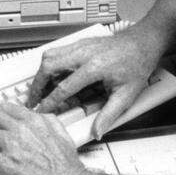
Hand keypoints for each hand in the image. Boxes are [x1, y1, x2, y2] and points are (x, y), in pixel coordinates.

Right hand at [27, 28, 165, 138]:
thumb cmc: (137, 64)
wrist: (143, 43)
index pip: (64, 87)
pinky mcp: (81, 43)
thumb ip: (109, 115)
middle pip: (49, 66)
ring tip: (39, 89)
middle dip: (37, 85)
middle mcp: (84, 53)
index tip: (42, 111)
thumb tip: (97, 131)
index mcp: (95, 67)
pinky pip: (58, 51)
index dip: (50, 102)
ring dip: (41, 73)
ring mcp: (81, 45)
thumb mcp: (127, 94)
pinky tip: (52, 76)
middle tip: (33, 100)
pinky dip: (50, 64)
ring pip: (50, 55)